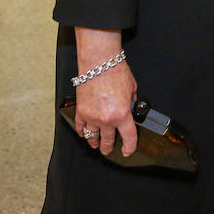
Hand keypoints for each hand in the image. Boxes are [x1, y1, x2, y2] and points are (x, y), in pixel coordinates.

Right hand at [74, 28, 137, 156]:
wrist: (99, 63)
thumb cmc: (116, 71)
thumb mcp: (132, 88)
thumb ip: (131, 101)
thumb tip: (130, 107)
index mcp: (122, 114)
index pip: (128, 137)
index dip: (130, 147)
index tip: (128, 151)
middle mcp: (106, 119)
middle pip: (108, 141)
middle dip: (109, 147)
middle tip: (109, 150)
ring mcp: (92, 117)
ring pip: (93, 137)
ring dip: (95, 143)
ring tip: (96, 145)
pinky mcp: (81, 111)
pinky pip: (80, 127)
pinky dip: (82, 132)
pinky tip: (84, 133)